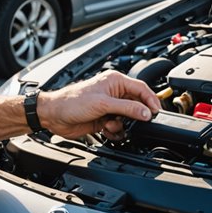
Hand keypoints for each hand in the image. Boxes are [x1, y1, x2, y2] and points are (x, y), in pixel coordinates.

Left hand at [38, 71, 159, 139]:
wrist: (54, 115)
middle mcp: (114, 93)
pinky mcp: (104, 119)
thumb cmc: (72, 102)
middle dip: (134, 117)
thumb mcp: (103, 104)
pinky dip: (115, 131)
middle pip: (136, 105)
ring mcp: (109, 107)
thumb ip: (127, 108)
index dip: (151, 100)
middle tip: (135, 123)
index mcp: (115, 81)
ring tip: (110, 125)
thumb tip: (146, 112)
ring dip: (122, 125)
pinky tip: (106, 130)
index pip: (141, 89)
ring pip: (128, 119)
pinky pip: (118, 127)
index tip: (157, 112)